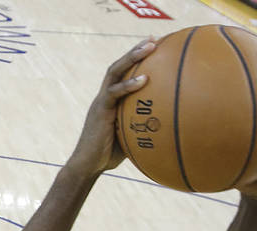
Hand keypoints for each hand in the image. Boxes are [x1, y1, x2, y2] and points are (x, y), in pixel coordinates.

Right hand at [65, 38, 155, 176]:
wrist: (88, 166)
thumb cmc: (110, 155)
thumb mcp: (130, 138)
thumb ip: (143, 128)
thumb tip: (168, 129)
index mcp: (111, 100)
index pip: (123, 73)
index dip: (136, 59)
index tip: (154, 47)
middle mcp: (105, 96)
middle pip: (119, 66)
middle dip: (136, 50)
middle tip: (154, 39)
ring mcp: (102, 102)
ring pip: (115, 72)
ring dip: (132, 57)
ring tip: (150, 47)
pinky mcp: (100, 111)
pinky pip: (114, 94)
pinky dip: (129, 85)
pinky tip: (144, 79)